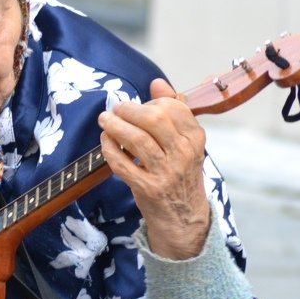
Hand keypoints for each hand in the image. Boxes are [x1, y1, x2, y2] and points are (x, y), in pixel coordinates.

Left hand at [97, 78, 209, 258]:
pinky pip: (122, 163)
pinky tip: (105, 141)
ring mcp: (166, 172)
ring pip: (137, 140)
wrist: (183, 216)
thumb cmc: (179, 172)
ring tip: (104, 120)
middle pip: (154, 120)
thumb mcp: (184, 143)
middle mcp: (184, 154)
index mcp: (195, 139)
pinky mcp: (148, 188)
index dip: (150, 103)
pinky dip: (109, 149)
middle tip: (114, 109)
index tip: (138, 106)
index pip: (172, 108)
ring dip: (114, 126)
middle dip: (129, 110)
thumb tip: (157, 82)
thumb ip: (172, 111)